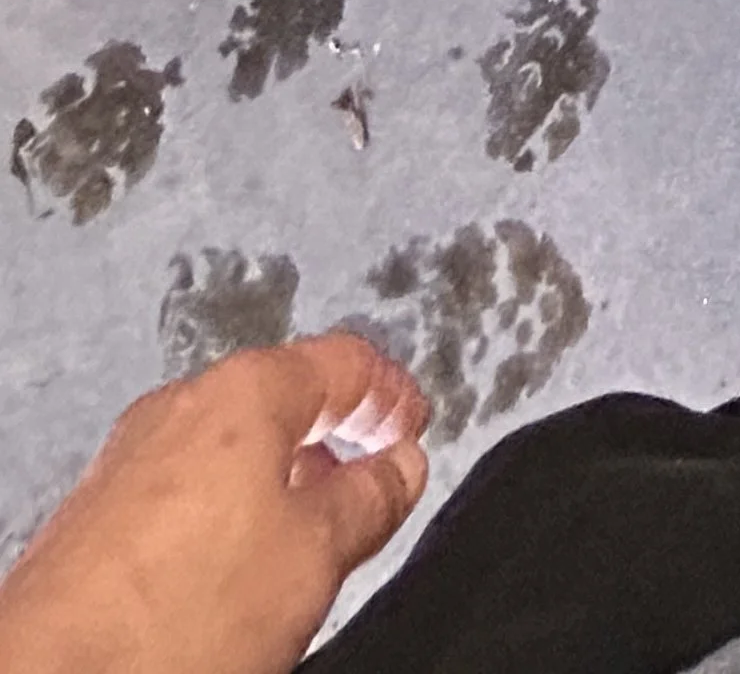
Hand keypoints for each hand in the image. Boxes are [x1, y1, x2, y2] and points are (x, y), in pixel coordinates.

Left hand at [0, 331, 428, 673]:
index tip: (411, 423)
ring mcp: (128, 462)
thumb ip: (367, 500)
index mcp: (243, 393)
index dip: (389, 392)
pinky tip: (229, 576)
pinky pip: (180, 495)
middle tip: (366, 482)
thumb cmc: (181, 611)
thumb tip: (400, 465)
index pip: (340, 361)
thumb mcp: (315, 556)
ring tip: (304, 541)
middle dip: (327, 439)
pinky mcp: (95, 520)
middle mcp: (179, 409)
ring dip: (273, 484)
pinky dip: (222, 516)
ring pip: (224, 452)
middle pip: (276, 401)